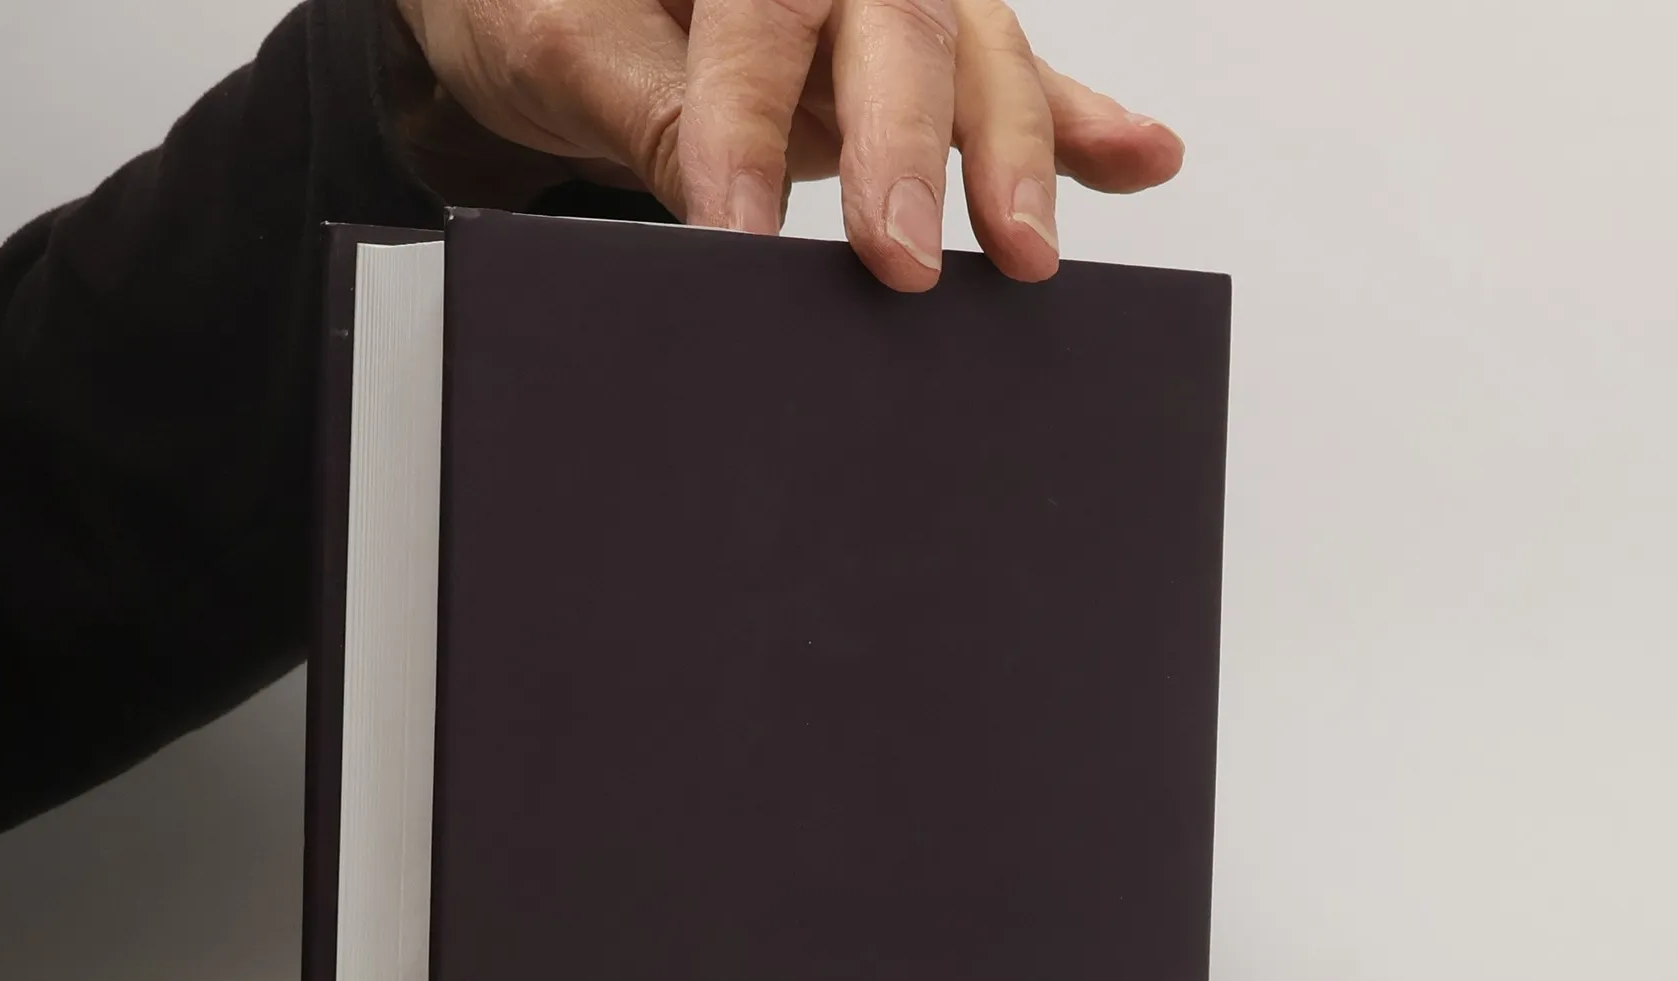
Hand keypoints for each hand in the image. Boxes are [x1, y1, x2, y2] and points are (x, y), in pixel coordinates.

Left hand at [392, 0, 1182, 290]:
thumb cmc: (535, 2)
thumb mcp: (553, 44)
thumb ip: (649, 109)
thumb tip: (728, 216)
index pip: (761, 15)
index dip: (751, 126)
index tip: (739, 234)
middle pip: (902, 21)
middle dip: (913, 146)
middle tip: (904, 259)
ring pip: (975, 48)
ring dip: (1014, 152)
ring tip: (1025, 250)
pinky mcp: (915, 46)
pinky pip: (1008, 73)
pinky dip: (1079, 123)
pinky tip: (1142, 157)